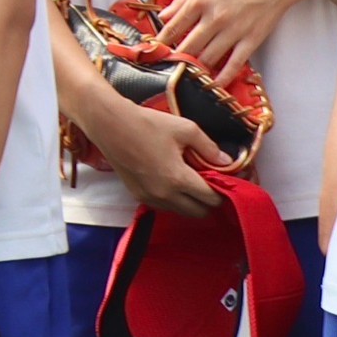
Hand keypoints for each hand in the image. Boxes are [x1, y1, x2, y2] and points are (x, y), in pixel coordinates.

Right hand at [65, 90, 223, 216]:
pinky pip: (164, 207)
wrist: (109, 125)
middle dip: (208, 201)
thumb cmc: (147, 124)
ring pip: (181, 212)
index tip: (224, 180)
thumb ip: (209, 148)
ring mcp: (149, 197)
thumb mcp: (185, 129)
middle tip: (209, 182)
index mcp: (178, 179)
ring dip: (190, 202)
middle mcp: (164, 195)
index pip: (212, 199)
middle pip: (199, 213)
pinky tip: (171, 182)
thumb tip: (227, 162)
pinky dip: (173, 200)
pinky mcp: (137, 195)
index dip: (223, 191)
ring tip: (189, 182)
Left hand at [154, 0, 301, 82]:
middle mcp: (215, 18)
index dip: (162, 41)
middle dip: (176, 57)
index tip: (155, 50)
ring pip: (208, 57)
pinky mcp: (252, 40)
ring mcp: (234, 31)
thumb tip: (164, 15)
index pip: (174, 27)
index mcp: (200, 1)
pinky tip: (215, 83)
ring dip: (197, 67)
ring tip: (188, 73)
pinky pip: (235, 64)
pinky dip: (223, 76)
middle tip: (170, 64)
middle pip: (188, 46)